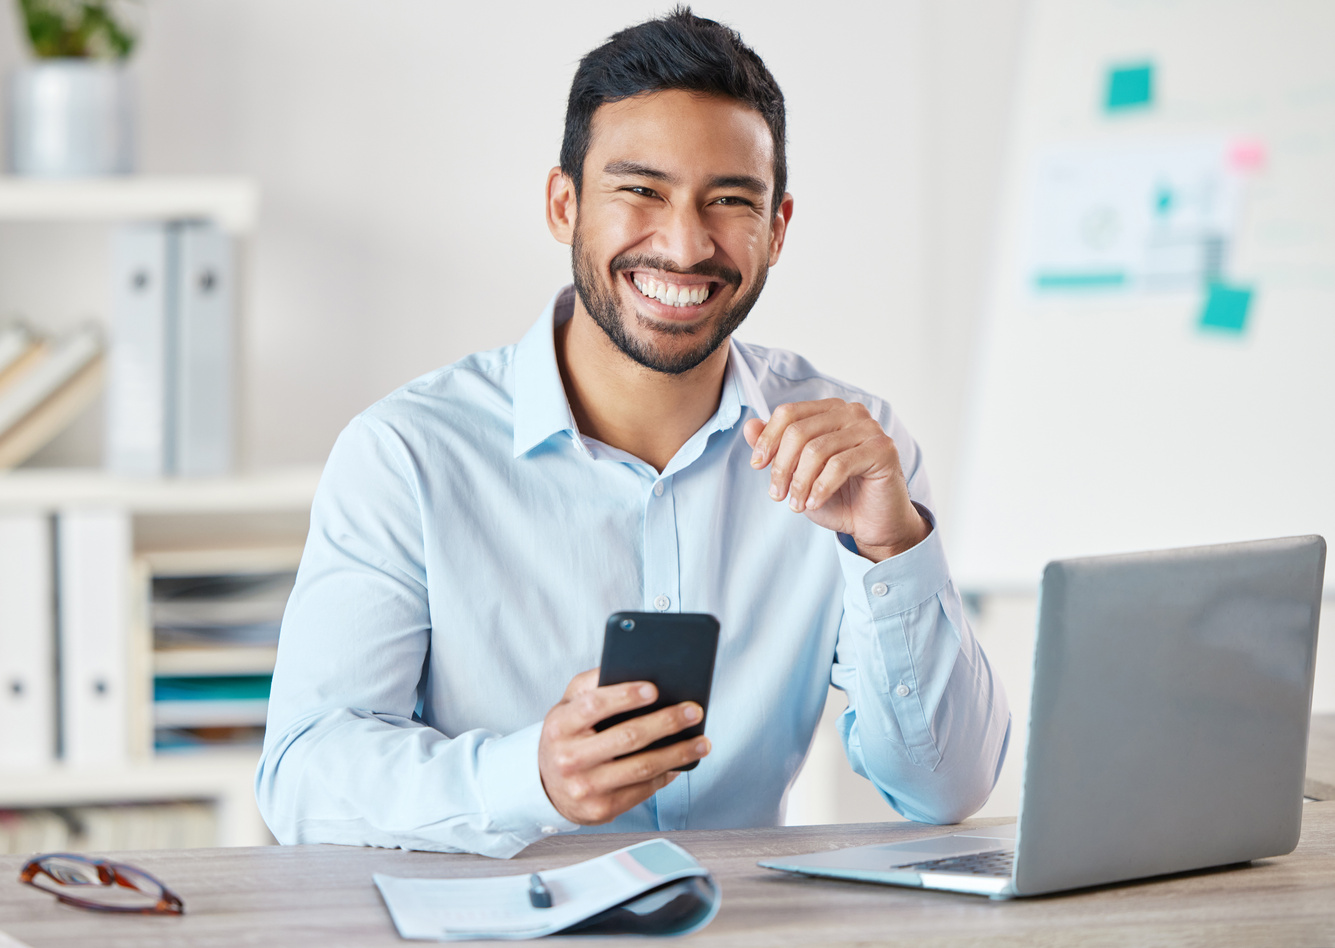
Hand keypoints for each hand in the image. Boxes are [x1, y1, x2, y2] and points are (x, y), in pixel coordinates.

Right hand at [538, 669, 710, 824]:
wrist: (546, 785)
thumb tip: (633, 668)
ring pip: (642, 768)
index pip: (594, 705)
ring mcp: (585, 788)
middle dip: (666, 722)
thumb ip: (591, 684)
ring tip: (702, 742)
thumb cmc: (566, 735)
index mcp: (559, 726)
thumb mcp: (567, 706)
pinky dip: (666, 774)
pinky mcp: (601, 810)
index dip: (625, 696)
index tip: (655, 688)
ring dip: (678, 753)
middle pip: (627, 738)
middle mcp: (568, 759)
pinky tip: (682, 762)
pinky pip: (642, 790)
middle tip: (694, 711)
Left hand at [743, 399, 929, 561]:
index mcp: (829, 410)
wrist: (873, 524)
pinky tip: (814, 503)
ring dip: (800, 483)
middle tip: (777, 495)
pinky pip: (839, 465)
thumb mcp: (798, 474)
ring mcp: (869, 428)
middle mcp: (851, 412)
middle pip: (799, 431)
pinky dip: (820, 488)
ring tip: (796, 505)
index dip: (768, 439)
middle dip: (781, 467)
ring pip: (817, 450)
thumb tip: (749, 426)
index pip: (789, 413)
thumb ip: (776, 449)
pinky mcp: (882, 449)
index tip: (757, 466)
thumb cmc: (838, 497)